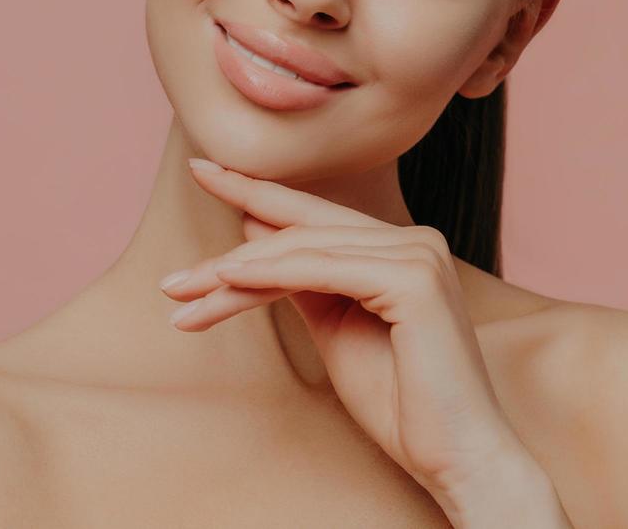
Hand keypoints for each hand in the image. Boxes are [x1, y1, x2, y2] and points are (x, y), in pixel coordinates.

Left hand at [158, 157, 531, 503]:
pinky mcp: (414, 279)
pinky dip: (269, 275)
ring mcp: (419, 255)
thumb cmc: (403, 404)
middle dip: (229, 256)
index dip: (257, 193)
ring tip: (182, 295)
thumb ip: (305, 284)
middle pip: (301, 235)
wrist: (457, 456)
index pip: (316, 217)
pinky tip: (227, 282)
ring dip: (234, 274)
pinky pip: (322, 270)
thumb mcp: (338, 331)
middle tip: (170, 280)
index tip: (204, 172)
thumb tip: (256, 240)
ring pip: (303, 251)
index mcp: (402, 249)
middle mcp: (415, 241)